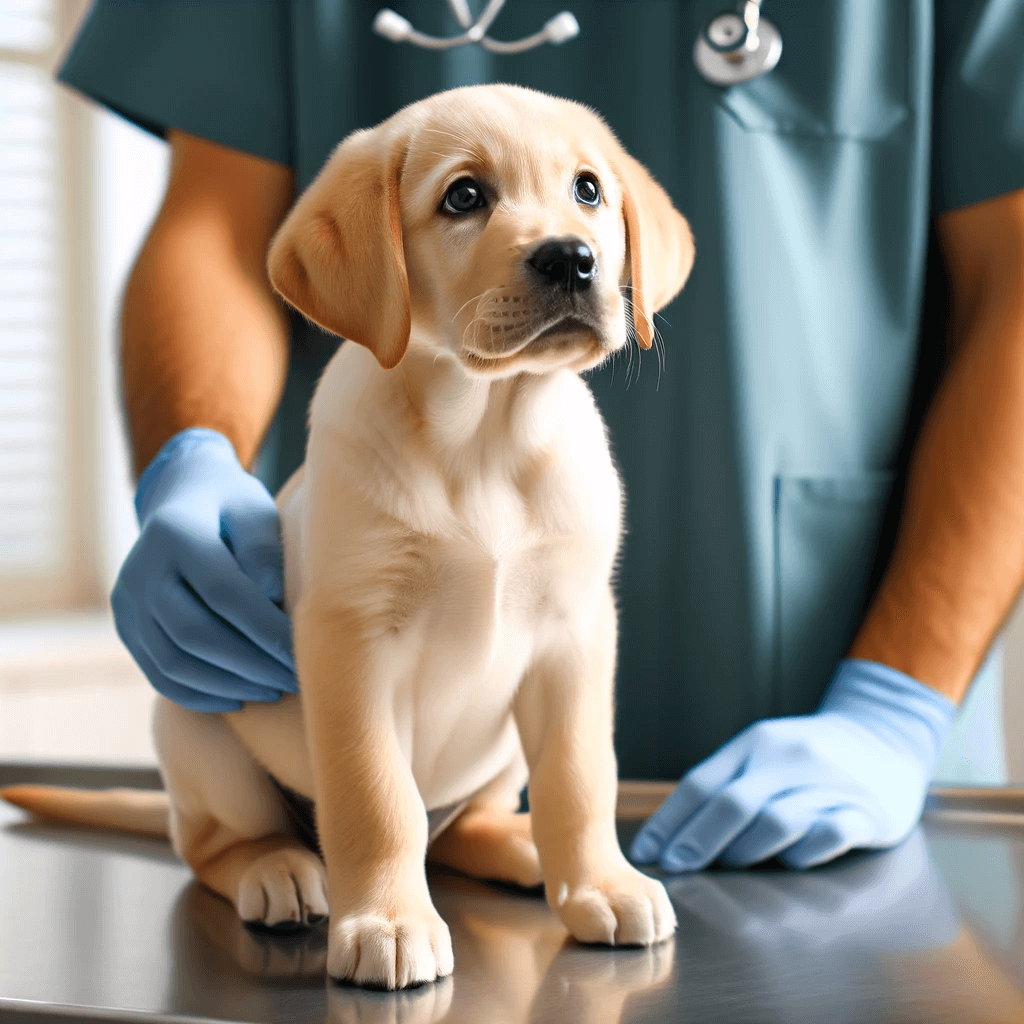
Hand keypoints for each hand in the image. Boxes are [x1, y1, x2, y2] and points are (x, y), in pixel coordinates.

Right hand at [111, 428, 296, 711]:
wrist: (182, 499)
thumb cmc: (234, 509)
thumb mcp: (256, 513)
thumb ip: (263, 552)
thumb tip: (271, 604)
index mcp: (176, 532)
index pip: (224, 593)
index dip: (266, 630)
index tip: (303, 654)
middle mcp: (141, 569)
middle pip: (194, 634)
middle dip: (250, 666)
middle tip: (295, 681)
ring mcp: (127, 601)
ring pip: (172, 662)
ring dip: (227, 685)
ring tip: (272, 690)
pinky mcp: (126, 626)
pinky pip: (158, 673)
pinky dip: (198, 693)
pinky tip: (238, 698)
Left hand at [629, 659, 955, 870]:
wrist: (885, 735)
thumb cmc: (805, 756)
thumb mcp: (762, 753)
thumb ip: (724, 785)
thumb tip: (671, 836)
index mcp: (755, 743)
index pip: (701, 783)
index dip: (670, 821)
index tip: (647, 852)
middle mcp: (788, 759)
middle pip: (732, 804)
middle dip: (697, 841)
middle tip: (675, 868)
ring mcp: (828, 784)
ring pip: (775, 821)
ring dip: (744, 850)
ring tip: (730, 865)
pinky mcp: (866, 811)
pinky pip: (829, 835)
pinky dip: (803, 853)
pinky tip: (789, 862)